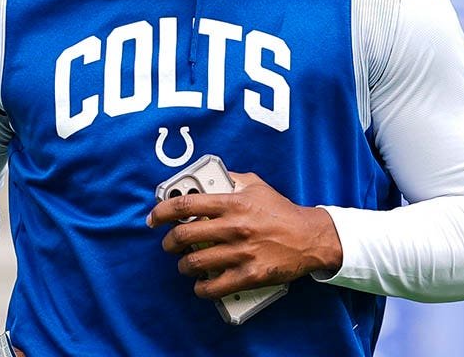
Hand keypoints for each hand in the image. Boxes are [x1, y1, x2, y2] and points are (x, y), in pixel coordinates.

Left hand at [146, 171, 342, 299]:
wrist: (309, 237)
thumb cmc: (281, 211)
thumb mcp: (256, 185)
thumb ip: (232, 178)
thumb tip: (210, 175)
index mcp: (232, 202)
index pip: (186, 205)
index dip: (162, 212)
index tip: (153, 218)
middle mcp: (234, 227)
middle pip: (184, 236)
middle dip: (169, 243)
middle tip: (169, 245)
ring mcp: (240, 253)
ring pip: (195, 263)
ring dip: (183, 266)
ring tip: (185, 265)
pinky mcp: (249, 275)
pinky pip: (214, 286)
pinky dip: (201, 289)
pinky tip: (201, 285)